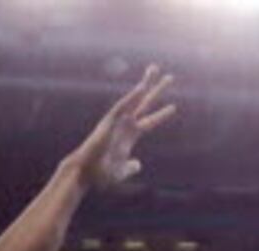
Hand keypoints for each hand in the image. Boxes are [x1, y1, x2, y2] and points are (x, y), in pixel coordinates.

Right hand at [72, 66, 176, 190]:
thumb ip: (131, 167)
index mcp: (130, 136)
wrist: (85, 173)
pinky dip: (131, 97)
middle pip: (145, 103)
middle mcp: (125, 125)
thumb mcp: (121, 171)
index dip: (161, 115)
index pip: (149, 122)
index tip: (174, 107)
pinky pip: (122, 107)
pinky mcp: (108, 122)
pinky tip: (142, 88)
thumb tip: (137, 164)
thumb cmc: (100, 173)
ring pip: (134, 99)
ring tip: (154, 69)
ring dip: (144, 84)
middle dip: (156, 90)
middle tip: (170, 77)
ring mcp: (117, 121)